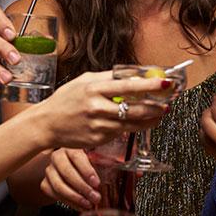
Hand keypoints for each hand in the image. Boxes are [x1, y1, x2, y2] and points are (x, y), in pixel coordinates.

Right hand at [39, 71, 166, 149]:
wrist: (47, 123)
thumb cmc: (66, 100)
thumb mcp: (84, 81)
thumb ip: (108, 78)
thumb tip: (134, 76)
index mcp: (94, 88)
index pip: (129, 86)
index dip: (150, 86)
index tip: (166, 83)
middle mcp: (97, 106)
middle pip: (135, 107)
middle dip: (156, 106)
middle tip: (169, 103)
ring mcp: (98, 125)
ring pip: (132, 123)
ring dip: (150, 119)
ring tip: (160, 114)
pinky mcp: (98, 139)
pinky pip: (121, 132)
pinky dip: (133, 127)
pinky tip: (140, 122)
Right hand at [41, 148, 100, 209]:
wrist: (70, 170)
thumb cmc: (86, 164)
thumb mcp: (94, 160)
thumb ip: (102, 163)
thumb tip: (115, 168)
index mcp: (70, 148)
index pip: (77, 157)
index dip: (87, 171)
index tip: (96, 183)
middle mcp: (57, 157)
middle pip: (67, 172)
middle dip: (82, 187)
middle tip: (95, 197)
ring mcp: (49, 171)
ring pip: (59, 186)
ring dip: (75, 197)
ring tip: (88, 204)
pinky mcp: (45, 183)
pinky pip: (55, 195)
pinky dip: (69, 203)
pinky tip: (80, 206)